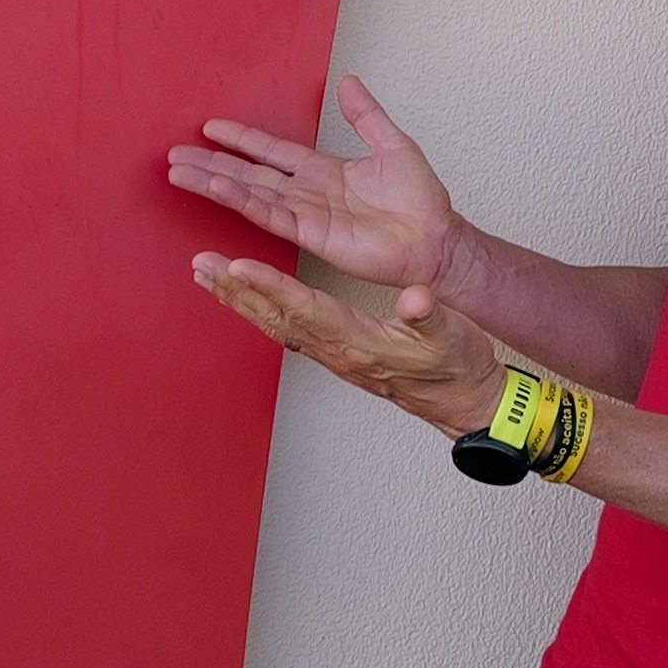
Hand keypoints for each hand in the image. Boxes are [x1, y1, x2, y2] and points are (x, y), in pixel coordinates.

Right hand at [168, 73, 460, 302]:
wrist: (436, 240)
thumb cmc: (421, 201)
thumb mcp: (393, 144)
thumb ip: (366, 116)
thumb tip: (349, 81)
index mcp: (323, 169)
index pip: (272, 150)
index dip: (242, 138)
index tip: (210, 127)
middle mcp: (307, 191)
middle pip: (248, 173)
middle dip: (211, 163)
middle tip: (175, 155)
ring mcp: (305, 213)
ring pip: (249, 192)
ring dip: (214, 181)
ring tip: (180, 172)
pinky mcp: (310, 234)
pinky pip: (269, 214)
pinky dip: (241, 201)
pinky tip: (218, 187)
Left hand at [192, 251, 509, 436]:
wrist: (465, 402)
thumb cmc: (459, 368)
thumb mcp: (455, 337)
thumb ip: (432, 317)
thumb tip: (416, 300)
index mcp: (362, 344)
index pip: (307, 310)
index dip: (271, 287)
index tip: (239, 265)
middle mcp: (340, 352)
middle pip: (278, 318)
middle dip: (237, 291)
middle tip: (202, 264)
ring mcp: (335, 356)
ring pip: (276, 325)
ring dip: (239, 299)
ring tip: (207, 275)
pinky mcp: (337, 354)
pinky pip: (287, 330)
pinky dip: (260, 310)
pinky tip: (244, 297)